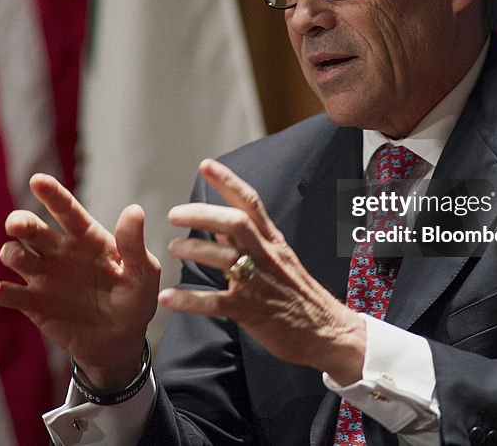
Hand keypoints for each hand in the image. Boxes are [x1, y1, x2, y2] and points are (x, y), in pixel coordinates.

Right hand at [0, 173, 160, 390]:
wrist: (122, 341)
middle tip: (16, 225)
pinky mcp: (34, 305)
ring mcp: (44, 276)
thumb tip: (134, 210)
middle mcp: (60, 251)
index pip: (67, 210)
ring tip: (19, 258)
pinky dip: (1, 291)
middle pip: (33, 229)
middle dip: (20, 222)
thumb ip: (134, 245)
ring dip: (12, 253)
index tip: (37, 180)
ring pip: (17, 255)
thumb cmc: (135, 299)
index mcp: (87, 237)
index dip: (52, 194)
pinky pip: (13, 294)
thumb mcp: (143, 273)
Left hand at [159, 159, 365, 384]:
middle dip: (204, 214)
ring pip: (227, 259)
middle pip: (237, 224)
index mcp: (272, 241)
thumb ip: (247, 241)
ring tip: (174, 247)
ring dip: (197, 251)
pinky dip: (191, 300)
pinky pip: (217, 303)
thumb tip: (219, 225)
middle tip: (175, 214)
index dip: (228, 182)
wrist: (327, 332)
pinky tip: (169, 298)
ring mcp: (260, 283)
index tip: (206, 165)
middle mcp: (266, 256)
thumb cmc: (298, 295)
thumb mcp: (277, 258)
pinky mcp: (252, 311)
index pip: (251, 203)